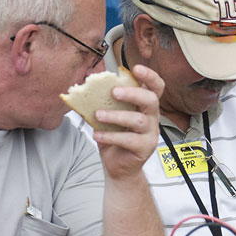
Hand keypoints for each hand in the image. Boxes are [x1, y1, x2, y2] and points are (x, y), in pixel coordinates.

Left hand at [92, 63, 163, 179]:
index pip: (156, 87)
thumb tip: (79, 90)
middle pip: (151, 100)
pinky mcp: (145, 148)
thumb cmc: (114, 138)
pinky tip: (98, 135)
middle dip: (133, 93)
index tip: (136, 68)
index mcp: (144, 106)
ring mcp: (151, 133)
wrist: (118, 167)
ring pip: (139, 120)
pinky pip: (129, 140)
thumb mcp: (108, 117)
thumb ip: (100, 103)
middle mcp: (152, 117)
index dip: (149, 76)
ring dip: (116, 116)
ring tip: (98, 115)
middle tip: (113, 92)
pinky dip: (111, 136)